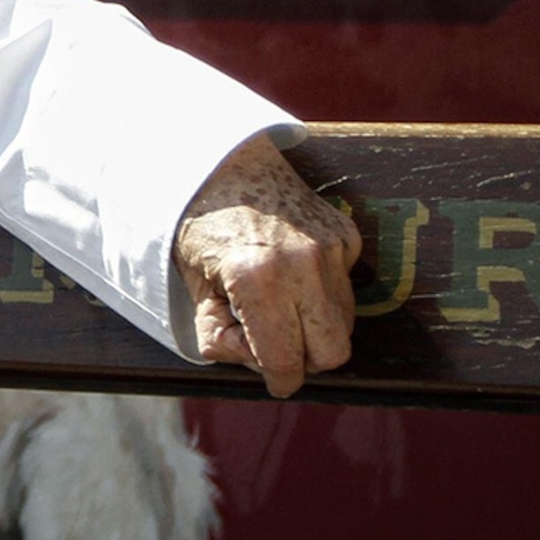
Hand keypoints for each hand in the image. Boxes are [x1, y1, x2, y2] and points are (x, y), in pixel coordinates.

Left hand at [173, 135, 360, 397]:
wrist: (222, 159)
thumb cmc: (198, 224)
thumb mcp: (193, 284)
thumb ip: (220, 334)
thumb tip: (258, 364)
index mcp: (257, 279)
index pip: (288, 360)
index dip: (278, 379)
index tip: (274, 380)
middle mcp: (304, 264)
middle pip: (332, 352)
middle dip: (304, 358)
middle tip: (273, 342)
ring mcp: (331, 247)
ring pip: (344, 322)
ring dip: (314, 326)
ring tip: (276, 300)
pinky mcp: (346, 234)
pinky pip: (345, 287)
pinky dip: (322, 292)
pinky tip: (290, 269)